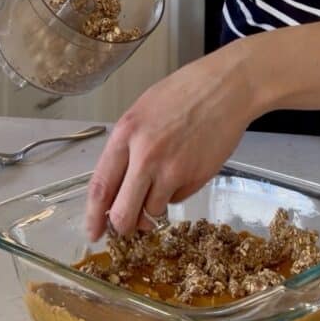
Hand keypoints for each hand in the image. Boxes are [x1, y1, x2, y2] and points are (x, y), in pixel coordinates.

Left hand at [84, 43, 254, 239]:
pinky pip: (177, 200)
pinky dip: (176, 193)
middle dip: (123, 226)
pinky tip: (185, 167)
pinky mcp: (196, 179)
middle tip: (127, 224)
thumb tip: (115, 187)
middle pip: (123, 215)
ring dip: (153, 206)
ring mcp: (172, 170)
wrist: (226, 88)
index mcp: (126, 134)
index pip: (100, 188)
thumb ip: (126, 148)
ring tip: (164, 179)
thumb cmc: (184, 93)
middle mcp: (145, 156)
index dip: (94, 217)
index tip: (93, 232)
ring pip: (151, 213)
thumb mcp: (142, 112)